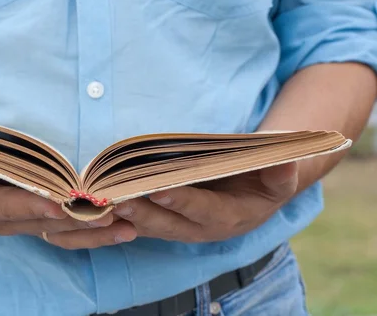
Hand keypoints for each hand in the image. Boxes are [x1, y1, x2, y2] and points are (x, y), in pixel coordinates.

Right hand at [0, 141, 136, 248]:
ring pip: (60, 232)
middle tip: (112, 212)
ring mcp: (21, 221)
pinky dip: (92, 230)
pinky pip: (65, 230)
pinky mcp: (33, 217)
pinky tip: (123, 227)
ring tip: (129, 226)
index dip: (32, 206)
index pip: (8, 207)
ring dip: (93, 231)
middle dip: (77, 220)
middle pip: (44, 223)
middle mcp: (3, 220)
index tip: (60, 203)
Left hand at [112, 162, 298, 242]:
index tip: (158, 190)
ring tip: (102, 200)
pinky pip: (140, 222)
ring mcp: (180, 228)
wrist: (255, 195)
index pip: (201, 210)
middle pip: (166, 224)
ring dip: (124, 215)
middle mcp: (199, 229)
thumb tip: (285, 156)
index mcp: (227, 218)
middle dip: (141, 212)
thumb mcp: (280, 176)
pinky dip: (120, 216)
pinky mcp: (165, 222)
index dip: (181, 201)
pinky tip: (99, 204)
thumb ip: (281, 170)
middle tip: (117, 198)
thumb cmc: (266, 181)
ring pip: (148, 225)